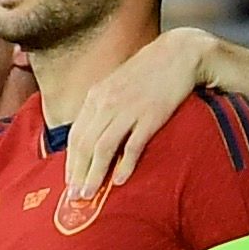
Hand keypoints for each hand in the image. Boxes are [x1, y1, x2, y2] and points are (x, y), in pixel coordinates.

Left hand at [66, 25, 214, 197]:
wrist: (179, 53)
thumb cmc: (149, 72)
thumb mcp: (116, 84)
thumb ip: (102, 107)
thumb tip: (92, 135)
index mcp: (96, 96)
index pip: (76, 134)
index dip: (70, 160)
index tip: (68, 181)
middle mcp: (107, 103)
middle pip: (84, 144)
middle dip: (77, 172)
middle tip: (75, 196)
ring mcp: (128, 109)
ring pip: (102, 147)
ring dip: (94, 174)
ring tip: (89, 194)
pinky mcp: (151, 115)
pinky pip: (132, 145)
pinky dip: (124, 164)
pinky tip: (119, 180)